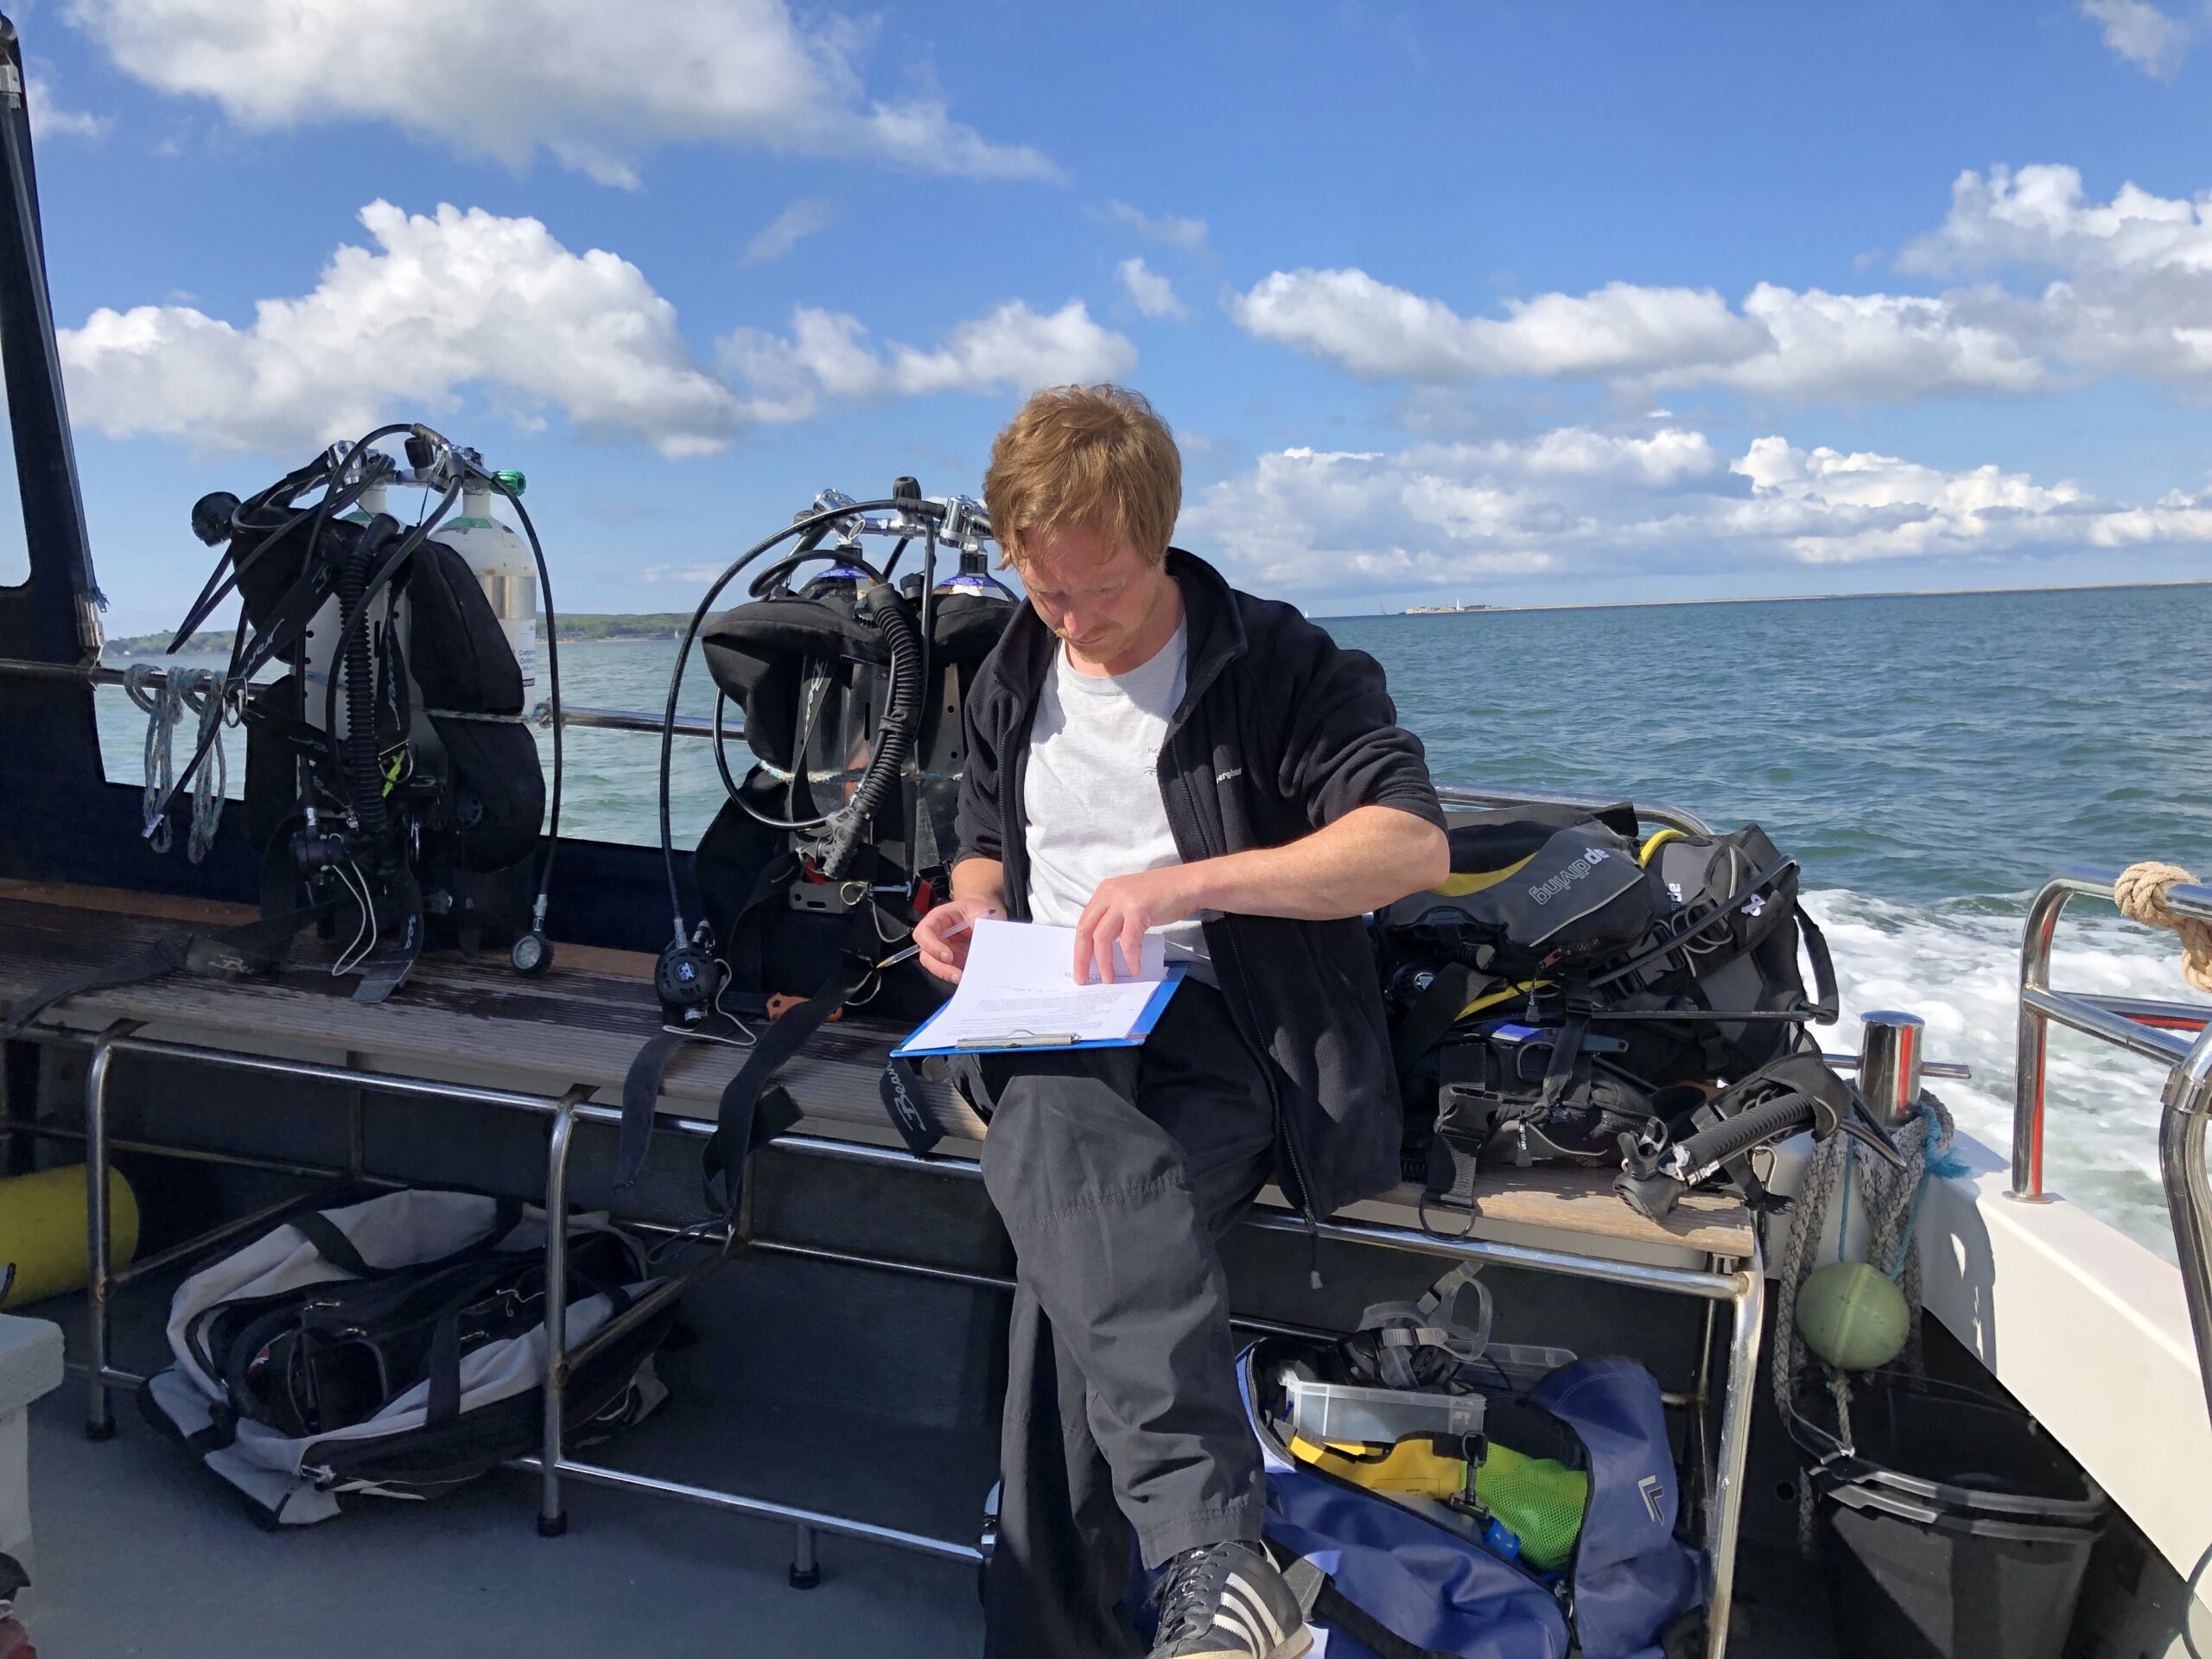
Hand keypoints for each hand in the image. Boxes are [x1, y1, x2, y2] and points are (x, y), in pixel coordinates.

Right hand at [914, 895, 1001, 984]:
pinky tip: (969, 979)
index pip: (925, 932)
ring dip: (947, 975)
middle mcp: (936, 936)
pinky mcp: (951, 962)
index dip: (932, 946)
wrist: (987, 918)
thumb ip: (980, 928)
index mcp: (939, 919)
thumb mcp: (982, 913)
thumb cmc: (981, 911)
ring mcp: (941, 951)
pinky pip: (948, 972)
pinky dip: (956, 977)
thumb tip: (984, 945)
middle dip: (940, 968)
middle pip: (926, 954)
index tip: (948, 957)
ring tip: (963, 979)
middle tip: (957, 975)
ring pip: (935, 966)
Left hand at [1074, 866, 1203, 984]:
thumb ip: (1115, 918)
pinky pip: (1128, 941)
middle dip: (1082, 958)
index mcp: (1104, 891)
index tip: (1080, 967)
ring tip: (1109, 979)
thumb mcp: (1130, 902)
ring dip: (1104, 962)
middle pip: (1086, 930)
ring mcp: (1122, 900)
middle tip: (1082, 979)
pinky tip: (1134, 968)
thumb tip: (1105, 948)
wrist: (1189, 884)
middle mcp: (1109, 893)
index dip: (1080, 948)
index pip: (1084, 923)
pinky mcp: (1137, 909)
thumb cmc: (1164, 896)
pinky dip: (1130, 958)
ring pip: (1102, 938)